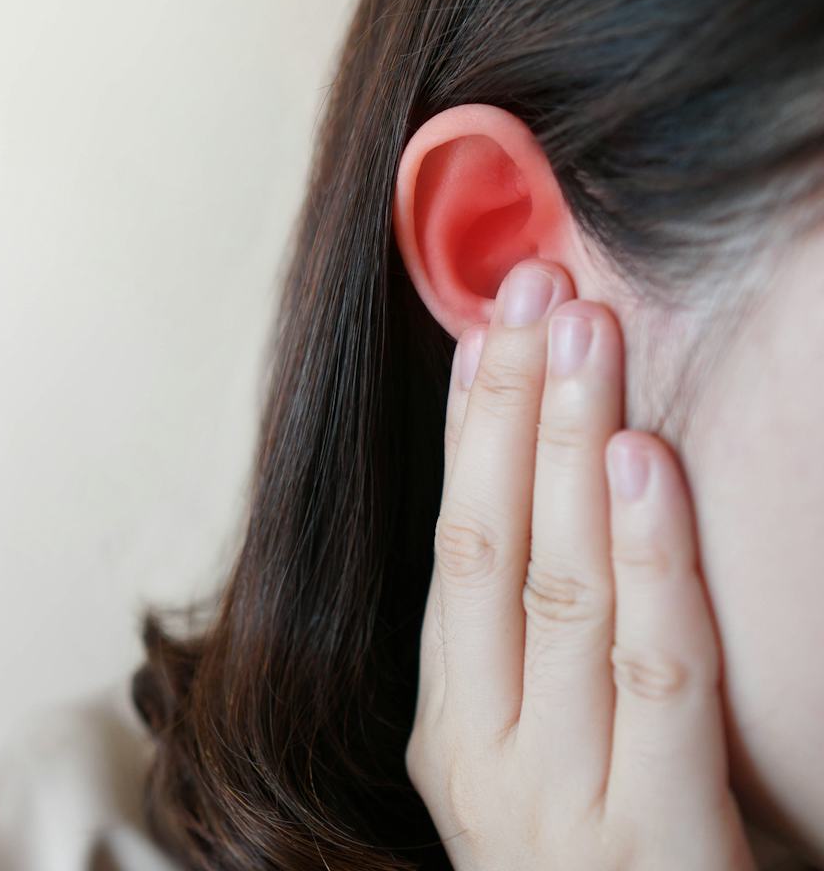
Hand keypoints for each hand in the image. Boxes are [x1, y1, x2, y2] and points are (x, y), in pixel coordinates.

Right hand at [404, 259, 754, 868]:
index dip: (471, 430)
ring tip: (586, 332)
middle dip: (511, 408)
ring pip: (559, 589)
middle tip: (541, 285)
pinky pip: (649, 676)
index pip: (452, 552)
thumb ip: (538, 656)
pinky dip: (649, 560)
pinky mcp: (650, 840)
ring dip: (569, 446)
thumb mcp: (543, 770)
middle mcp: (484, 758)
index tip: (492, 321)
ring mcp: (555, 801)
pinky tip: (643, 461)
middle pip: (489, 547)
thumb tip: (559, 494)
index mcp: (451, 733)